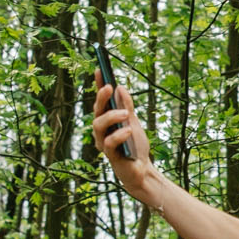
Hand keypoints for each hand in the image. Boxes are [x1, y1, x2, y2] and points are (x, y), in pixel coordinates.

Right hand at [90, 79, 158, 194]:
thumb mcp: (133, 121)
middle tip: (109, 87)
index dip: (98, 85)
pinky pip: (110, 143)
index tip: (99, 69)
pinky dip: (119, 135)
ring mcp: (103, 142)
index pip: (100, 100)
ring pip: (98, 125)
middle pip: (96, 111)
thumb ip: (127, 106)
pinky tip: (128, 130)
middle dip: (101, 97)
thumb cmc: (135, 146)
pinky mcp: (109, 155)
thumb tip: (120, 87)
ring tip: (126, 114)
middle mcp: (101, 130)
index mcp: (107, 120)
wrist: (142, 170)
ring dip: (112, 116)